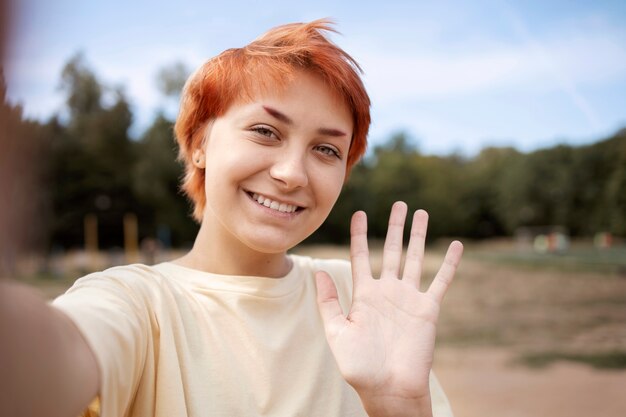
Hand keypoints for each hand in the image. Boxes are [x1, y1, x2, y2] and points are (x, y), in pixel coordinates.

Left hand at [315, 202, 462, 416]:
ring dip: (419, 236)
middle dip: (395, 226)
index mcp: (364, 295)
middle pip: (391, 250)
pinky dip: (449, 263)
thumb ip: (329, 302)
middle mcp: (387, 291)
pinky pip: (441, 281)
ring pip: (415, 258)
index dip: (360, 234)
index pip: (361, 256)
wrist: (388, 389)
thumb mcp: (337, 333)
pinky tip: (456, 245)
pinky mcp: (428, 309)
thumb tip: (318, 272)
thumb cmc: (360, 366)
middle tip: (399, 203)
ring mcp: (409, 298)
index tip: (360, 213)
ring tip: (422, 213)